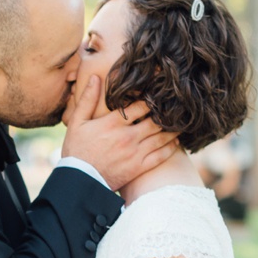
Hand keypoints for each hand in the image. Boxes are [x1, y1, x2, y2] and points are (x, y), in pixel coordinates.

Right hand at [60, 76, 179, 189]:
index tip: (159, 93)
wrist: (79, 180)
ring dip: (173, 129)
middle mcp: (127, 136)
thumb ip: (87, 100)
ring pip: (161, 137)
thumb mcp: (76, 123)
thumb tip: (95, 77)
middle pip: (155, 120)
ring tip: (180, 121)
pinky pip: (161, 156)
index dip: (152, 99)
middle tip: (176, 106)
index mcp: (113, 123)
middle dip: (166, 113)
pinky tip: (176, 142)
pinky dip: (171, 148)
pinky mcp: (139, 168)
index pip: (140, 106)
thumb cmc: (76, 150)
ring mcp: (135, 153)